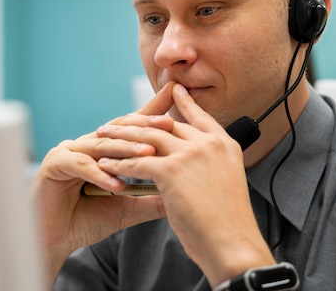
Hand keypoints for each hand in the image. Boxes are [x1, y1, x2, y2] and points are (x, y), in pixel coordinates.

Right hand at [31, 82, 174, 285]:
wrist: (53, 243)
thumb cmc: (86, 222)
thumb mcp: (127, 208)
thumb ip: (150, 199)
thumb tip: (182, 193)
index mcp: (102, 149)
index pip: (131, 127)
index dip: (153, 115)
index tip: (176, 104)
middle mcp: (86, 144)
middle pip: (119, 129)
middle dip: (145, 125)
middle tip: (169, 121)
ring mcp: (68, 151)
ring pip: (102, 146)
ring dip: (126, 150)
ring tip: (149, 154)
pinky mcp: (54, 164)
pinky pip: (81, 166)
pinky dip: (100, 175)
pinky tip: (118, 186)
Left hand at [96, 83, 274, 285]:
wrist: (234, 244)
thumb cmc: (230, 224)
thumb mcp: (225, 183)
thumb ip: (207, 167)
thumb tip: (188, 168)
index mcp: (224, 145)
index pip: (199, 116)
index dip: (183, 103)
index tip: (172, 90)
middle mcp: (208, 143)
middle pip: (165, 123)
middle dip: (137, 121)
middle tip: (117, 122)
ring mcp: (190, 154)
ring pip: (146, 137)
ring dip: (120, 138)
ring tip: (101, 137)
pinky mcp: (172, 170)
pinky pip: (136, 162)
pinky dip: (117, 164)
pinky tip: (104, 165)